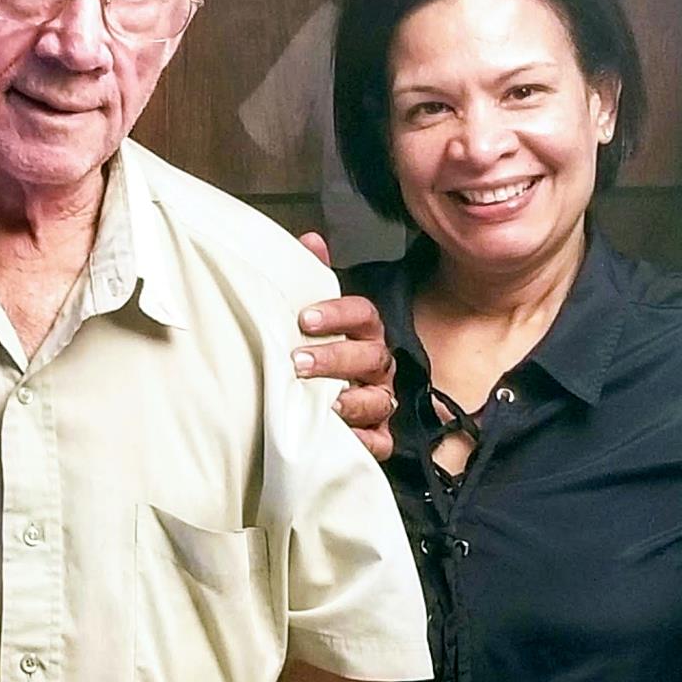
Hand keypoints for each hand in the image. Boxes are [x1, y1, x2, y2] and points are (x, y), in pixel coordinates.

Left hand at [293, 232, 397, 460]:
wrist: (320, 396)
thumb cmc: (318, 348)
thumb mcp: (313, 313)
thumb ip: (312, 275)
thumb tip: (310, 240)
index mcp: (363, 332)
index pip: (363, 314)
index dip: (338, 313)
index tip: (305, 317)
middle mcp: (376, 364)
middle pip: (371, 356)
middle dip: (337, 358)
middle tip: (300, 361)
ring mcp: (380, 399)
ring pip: (378, 398)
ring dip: (351, 400)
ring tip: (324, 402)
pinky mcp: (378, 434)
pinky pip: (381, 441)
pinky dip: (366, 441)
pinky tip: (346, 436)